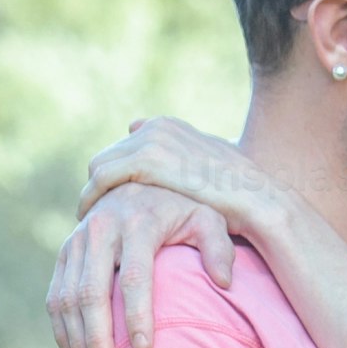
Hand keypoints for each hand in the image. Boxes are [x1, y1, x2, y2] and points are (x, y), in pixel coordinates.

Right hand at [48, 184, 234, 347]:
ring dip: (76, 340)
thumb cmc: (181, 209)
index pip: (134, 277)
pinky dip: (62, 330)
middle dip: (97, 338)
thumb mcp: (208, 217)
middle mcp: (101, 229)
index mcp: (137, 223)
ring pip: (66, 297)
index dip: (137, 315)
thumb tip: (224, 281)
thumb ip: (218, 246)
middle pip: (91, 292)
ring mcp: (77, 241)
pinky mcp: (65, 253)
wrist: (138, 181)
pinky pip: (55, 296)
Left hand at [78, 116, 278, 230]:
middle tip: (93, 214)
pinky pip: (103, 177)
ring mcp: (150, 140)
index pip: (127, 146)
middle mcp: (156, 127)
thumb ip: (188, 165)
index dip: (117, 174)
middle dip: (99, 186)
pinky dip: (92, 197)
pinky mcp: (146, 160)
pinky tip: (90, 219)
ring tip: (89, 220)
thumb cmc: (242, 198)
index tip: (112, 200)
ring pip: (100, 166)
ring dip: (91, 193)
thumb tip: (178, 168)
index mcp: (169, 127)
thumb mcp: (213, 174)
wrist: (257, 201)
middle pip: (109, 155)